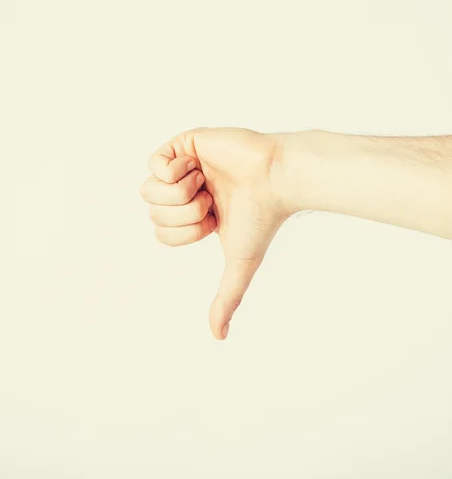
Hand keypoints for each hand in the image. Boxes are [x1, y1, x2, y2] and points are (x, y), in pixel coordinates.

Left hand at [140, 128, 288, 339]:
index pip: (161, 233)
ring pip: (148, 189)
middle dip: (183, 213)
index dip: (183, 233)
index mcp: (194, 216)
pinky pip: (154, 162)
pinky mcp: (185, 144)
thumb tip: (217, 337)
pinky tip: (198, 168)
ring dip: (180, 193)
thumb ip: (226, 298)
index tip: (212, 221)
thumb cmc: (261, 219)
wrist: (275, 179)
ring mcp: (184, 167)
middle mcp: (186, 192)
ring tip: (206, 183)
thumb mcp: (239, 264)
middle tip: (210, 201)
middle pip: (152, 212)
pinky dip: (174, 171)